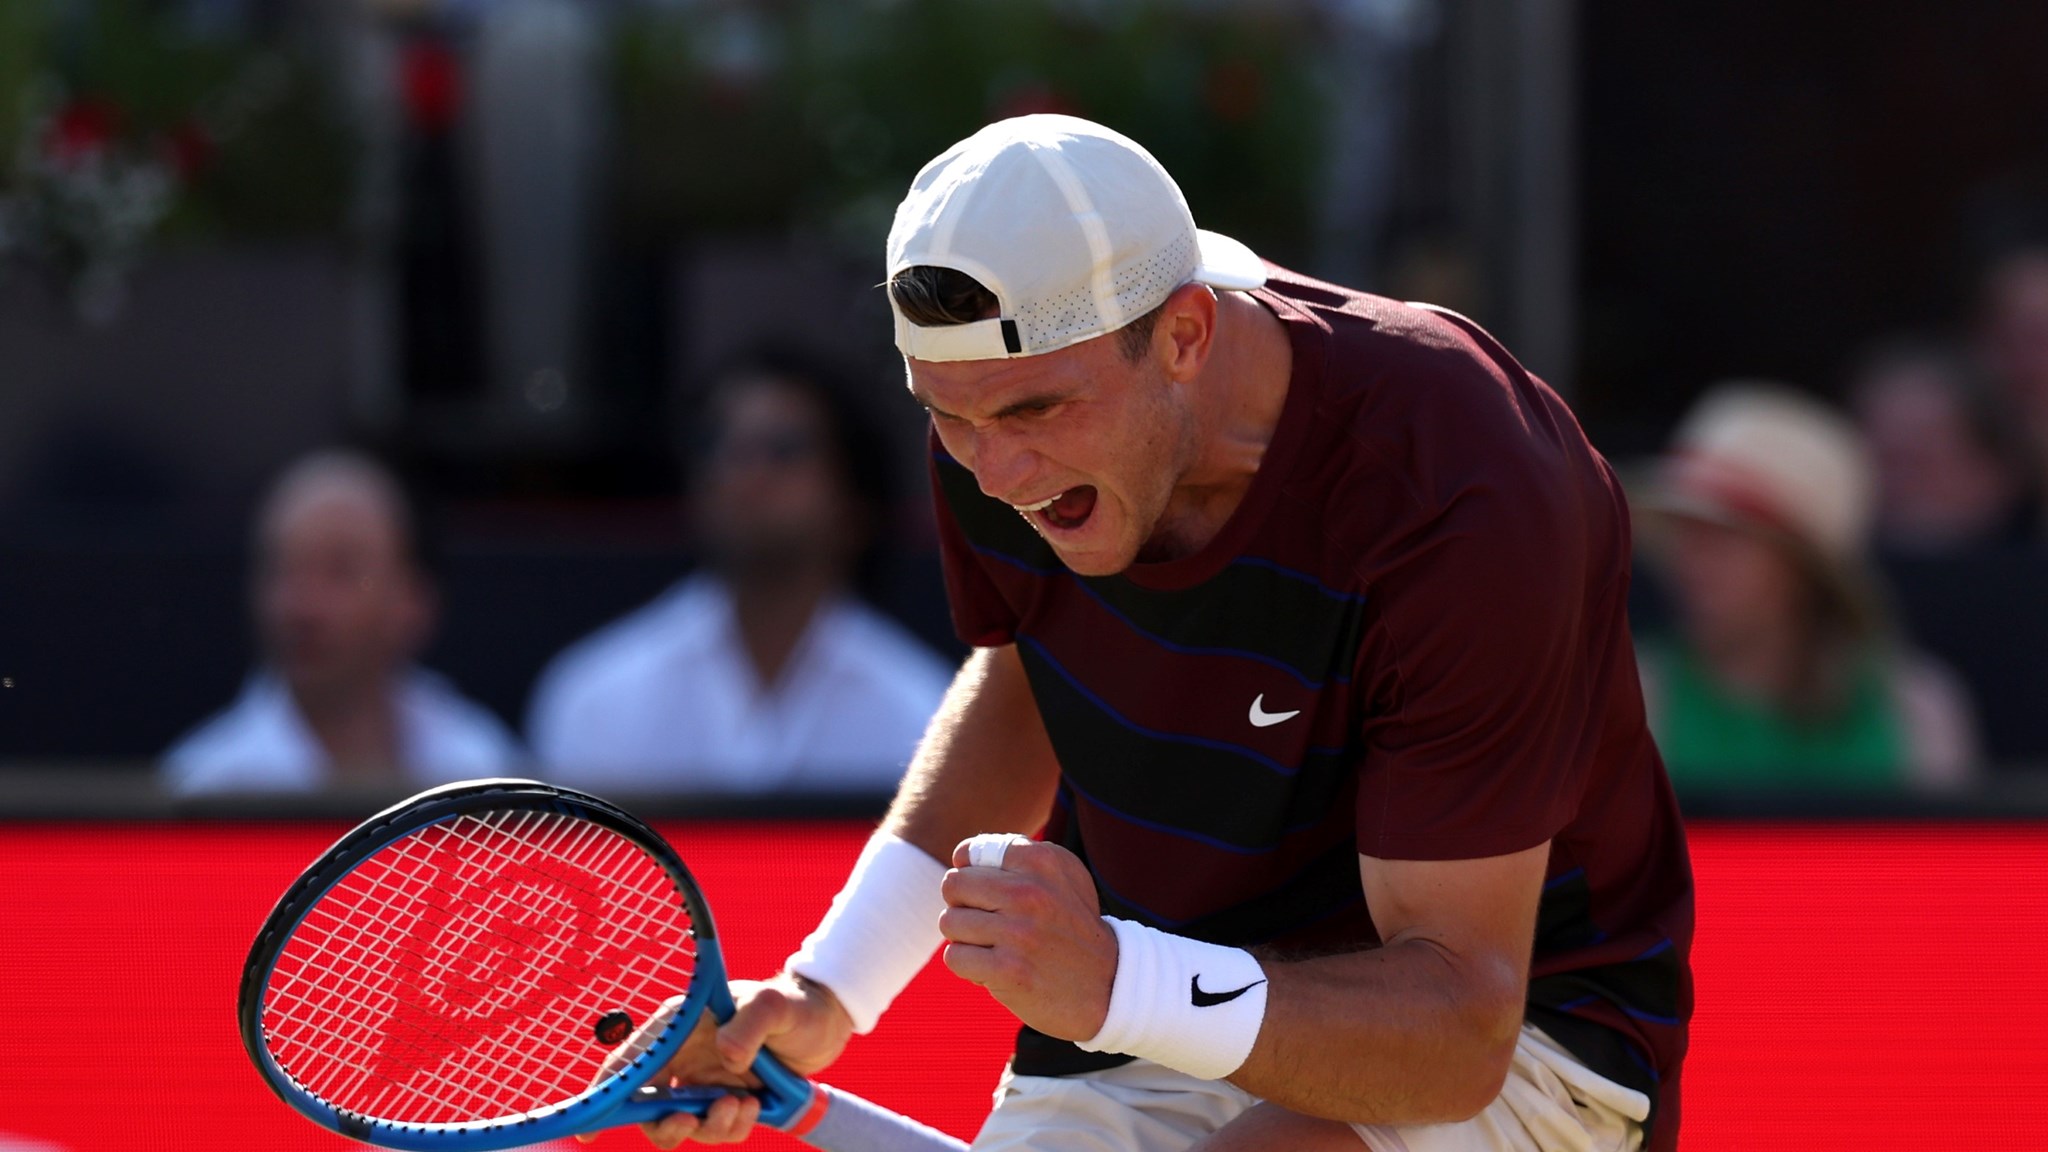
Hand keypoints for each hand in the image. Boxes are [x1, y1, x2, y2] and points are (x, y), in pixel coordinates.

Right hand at [577, 974, 854, 1147]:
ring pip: (682, 1124)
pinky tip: (756, 1106)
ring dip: (710, 1126)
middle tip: (688, 1120)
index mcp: (680, 1027)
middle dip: (665, 1123)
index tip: (588, 1126)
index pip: (630, 1062)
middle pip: (647, 1105)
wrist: (826, 1024)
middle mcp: (685, 1056)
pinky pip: (715, 1131)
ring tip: (742, 1103)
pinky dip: (732, 1128)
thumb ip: (751, 1024)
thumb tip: (729, 1057)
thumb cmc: (795, 1005)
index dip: (605, 1093)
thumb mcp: (776, 1005)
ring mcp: (703, 1082)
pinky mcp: (724, 1101)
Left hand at [939, 837, 1117, 1041]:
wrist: (1109, 986)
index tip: (989, 894)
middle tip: (988, 922)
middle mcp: (1030, 892)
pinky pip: (955, 957)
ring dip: (965, 938)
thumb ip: (1019, 854)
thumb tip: (962, 855)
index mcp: (1042, 861)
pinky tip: (996, 969)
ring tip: (995, 946)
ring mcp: (1019, 932)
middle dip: (963, 905)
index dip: (970, 875)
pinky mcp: (1009, 971)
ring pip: (949, 922)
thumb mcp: (1063, 876)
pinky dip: (969, 966)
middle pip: (953, 885)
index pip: (968, 853)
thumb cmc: (1074, 926)